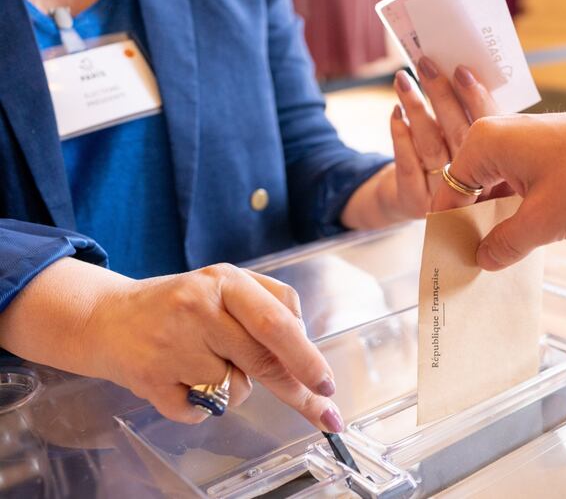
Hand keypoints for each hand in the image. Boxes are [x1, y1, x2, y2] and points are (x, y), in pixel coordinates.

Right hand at [0, 258, 343, 430]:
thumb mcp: (229, 285)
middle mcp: (199, 308)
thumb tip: (306, 349)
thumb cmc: (182, 303)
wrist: (109, 317)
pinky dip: (201, 406)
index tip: (327, 384)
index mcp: (225, 282)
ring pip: (234, 390)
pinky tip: (181, 380)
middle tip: (322, 411)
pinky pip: (200, 412)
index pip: (276, 323)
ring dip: (233, 388)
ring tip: (205, 363)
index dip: (306, 358)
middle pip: (262, 361)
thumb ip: (272, 307)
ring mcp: (173, 345)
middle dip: (296, 391)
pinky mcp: (151, 380)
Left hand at [341, 57, 496, 227]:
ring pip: (431, 146)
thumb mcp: (469, 147)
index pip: (489, 130)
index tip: (462, 71)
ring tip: (403, 79)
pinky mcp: (416, 202)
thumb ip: (473, 121)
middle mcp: (476, 188)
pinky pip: (407, 164)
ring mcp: (445, 198)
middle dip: (442, 95)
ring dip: (416, 108)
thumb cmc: (451, 168)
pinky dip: (400, 136)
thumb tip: (463, 74)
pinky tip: (396, 112)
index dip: (476, 100)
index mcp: (498, 172)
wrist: (422, 211)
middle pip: (458, 134)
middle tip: (426, 65)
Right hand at [433, 103, 565, 270]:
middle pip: (468, 190)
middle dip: (472, 227)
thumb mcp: (544, 222)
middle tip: (473, 265)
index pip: (448, 194)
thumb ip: (505, 244)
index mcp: (484, 144)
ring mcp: (519, 142)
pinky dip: (516, 209)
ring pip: (493, 189)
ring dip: (496, 221)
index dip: (449, 230)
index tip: (451, 262)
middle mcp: (496, 136)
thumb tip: (482, 260)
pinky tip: (520, 238)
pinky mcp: (540, 150)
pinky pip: (515, 183)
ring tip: (496, 257)